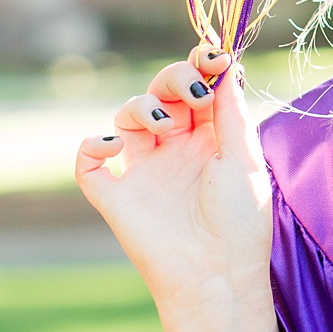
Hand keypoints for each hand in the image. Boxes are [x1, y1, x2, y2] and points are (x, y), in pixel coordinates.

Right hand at [75, 46, 272, 318]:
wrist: (216, 275)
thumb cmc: (240, 221)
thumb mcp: (244, 158)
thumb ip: (231, 112)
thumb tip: (226, 64)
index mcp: (209, 137)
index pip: (196, 86)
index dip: (200, 65)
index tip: (213, 56)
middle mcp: (174, 147)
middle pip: (161, 91)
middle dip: (174, 78)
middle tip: (193, 91)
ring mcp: (142, 168)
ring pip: (126, 116)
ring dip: (141, 106)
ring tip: (163, 123)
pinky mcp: (114, 193)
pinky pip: (88, 159)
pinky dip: (93, 144)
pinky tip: (115, 146)